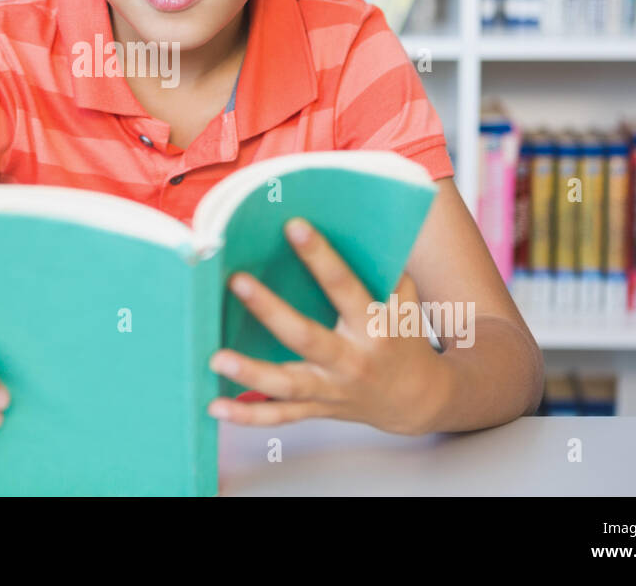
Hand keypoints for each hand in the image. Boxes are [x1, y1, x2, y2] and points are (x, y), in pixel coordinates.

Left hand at [207, 217, 450, 434]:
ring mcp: (333, 389)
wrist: (420, 399)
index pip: (345, 286)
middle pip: (307, 336)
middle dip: (271, 309)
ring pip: (288, 384)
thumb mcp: (403, 298)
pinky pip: (279, 415)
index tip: (293, 226)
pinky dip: (247, 415)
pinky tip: (215, 406)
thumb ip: (378, 266)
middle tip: (238, 282)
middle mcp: (352, 360)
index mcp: (375, 325)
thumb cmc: (403, 335)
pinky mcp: (318, 408)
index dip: (320, 256)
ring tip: (217, 358)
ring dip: (251, 374)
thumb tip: (347, 221)